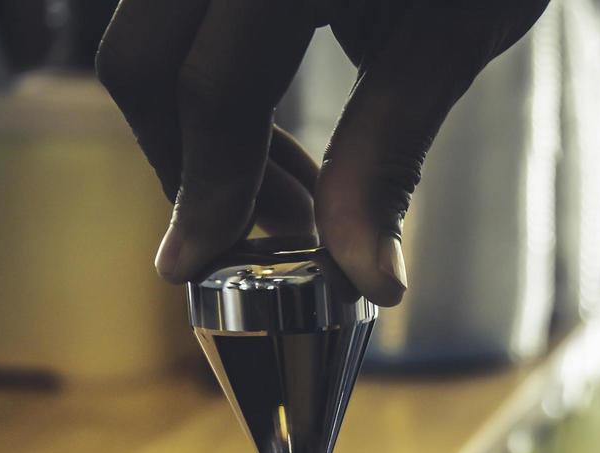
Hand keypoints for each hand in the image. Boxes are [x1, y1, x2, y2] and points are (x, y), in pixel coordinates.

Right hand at [95, 0, 548, 301]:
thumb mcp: (455, 36)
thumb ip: (388, 153)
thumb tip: (363, 277)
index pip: (210, 88)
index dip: (202, 188)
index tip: (192, 264)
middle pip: (143, 56)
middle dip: (185, 161)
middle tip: (253, 231)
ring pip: (151, 28)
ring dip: (198, 117)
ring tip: (287, 184)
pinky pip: (186, 8)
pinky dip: (214, 67)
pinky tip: (276, 119)